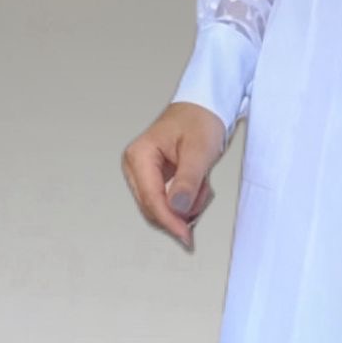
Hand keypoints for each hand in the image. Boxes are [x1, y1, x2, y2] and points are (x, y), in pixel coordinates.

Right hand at [121, 101, 225, 251]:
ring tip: (203, 183)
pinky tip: (199, 184)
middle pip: (153, 208)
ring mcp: (143, 172)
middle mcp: (136, 165)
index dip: (170, 221)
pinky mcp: (155, 178)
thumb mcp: (198, 150)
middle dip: (180, 211)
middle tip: (203, 198)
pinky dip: (186, 199)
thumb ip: (187, 181)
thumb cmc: (200, 118)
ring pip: (161, 208)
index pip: (151, 199)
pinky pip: (168, 201)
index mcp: (140, 156)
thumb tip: (177, 209)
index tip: (186, 236)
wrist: (205, 105)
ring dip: (186, 204)